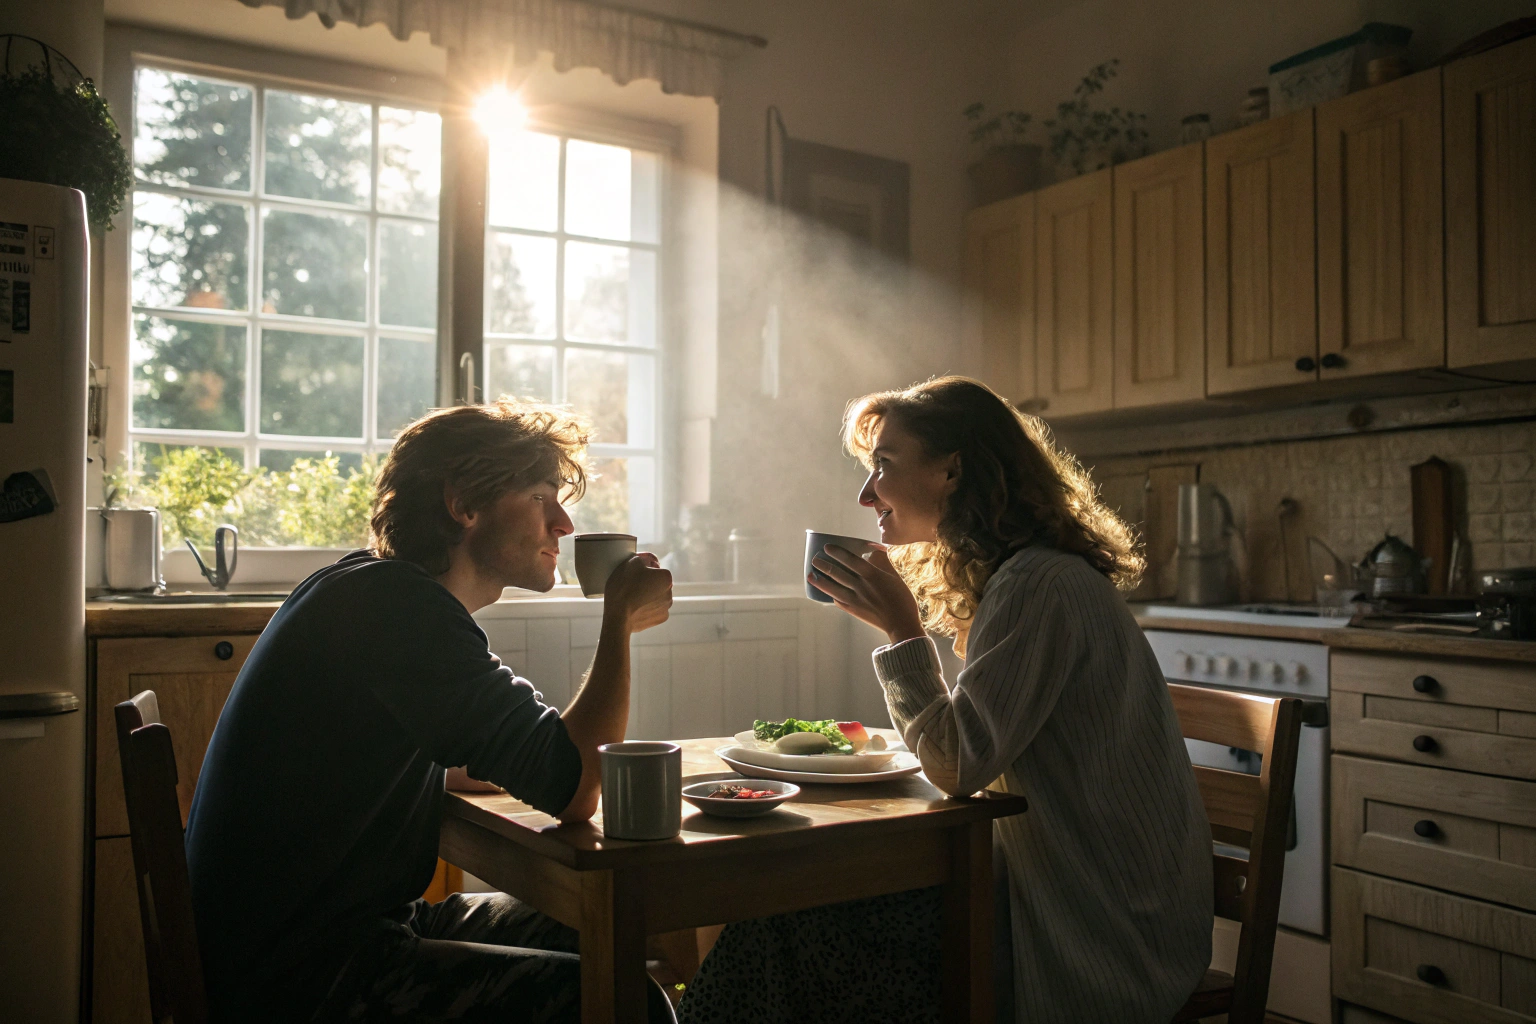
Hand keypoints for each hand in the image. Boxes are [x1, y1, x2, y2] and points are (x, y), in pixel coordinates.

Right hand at [602, 552, 671, 633]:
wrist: (618, 616)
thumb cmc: (624, 588)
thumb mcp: (631, 562)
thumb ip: (644, 558)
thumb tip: (649, 560)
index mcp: (666, 577)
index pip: (655, 568)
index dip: (643, 569)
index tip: (633, 574)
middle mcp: (670, 592)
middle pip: (657, 583)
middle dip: (647, 583)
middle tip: (631, 586)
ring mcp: (666, 607)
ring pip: (656, 597)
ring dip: (647, 596)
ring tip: (632, 598)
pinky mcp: (659, 619)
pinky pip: (653, 610)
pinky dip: (646, 609)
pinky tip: (635, 608)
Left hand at [809, 545, 925, 644]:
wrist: (901, 624)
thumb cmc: (902, 599)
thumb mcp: (895, 576)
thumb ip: (883, 563)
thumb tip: (874, 550)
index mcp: (872, 575)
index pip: (850, 560)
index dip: (837, 553)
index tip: (827, 547)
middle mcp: (861, 586)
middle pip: (837, 573)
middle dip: (823, 565)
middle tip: (814, 559)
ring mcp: (856, 599)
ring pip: (833, 588)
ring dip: (820, 581)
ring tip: (810, 575)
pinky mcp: (854, 610)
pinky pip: (838, 601)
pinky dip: (831, 596)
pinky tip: (826, 592)